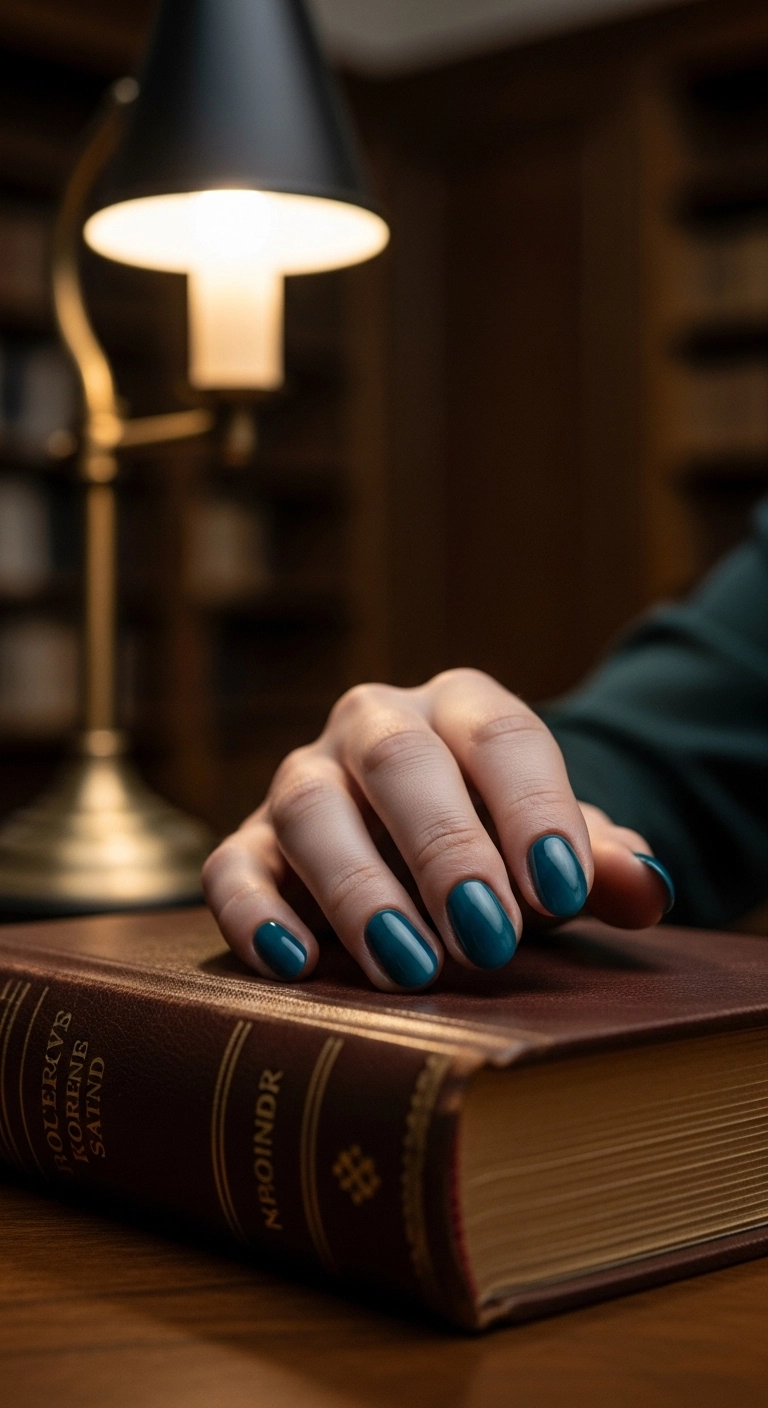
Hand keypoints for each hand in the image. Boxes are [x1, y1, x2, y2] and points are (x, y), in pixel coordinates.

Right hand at [203, 669, 673, 991]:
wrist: (427, 847)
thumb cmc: (502, 848)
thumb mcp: (556, 852)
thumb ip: (602, 864)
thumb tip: (644, 887)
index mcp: (461, 707)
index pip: (500, 736)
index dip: (533, 809)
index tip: (562, 889)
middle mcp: (374, 726)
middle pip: (400, 759)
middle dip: (445, 848)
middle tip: (489, 937)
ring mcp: (304, 780)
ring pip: (312, 809)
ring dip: (359, 889)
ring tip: (410, 966)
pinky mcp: (252, 843)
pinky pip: (235, 867)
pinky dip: (257, 914)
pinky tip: (296, 964)